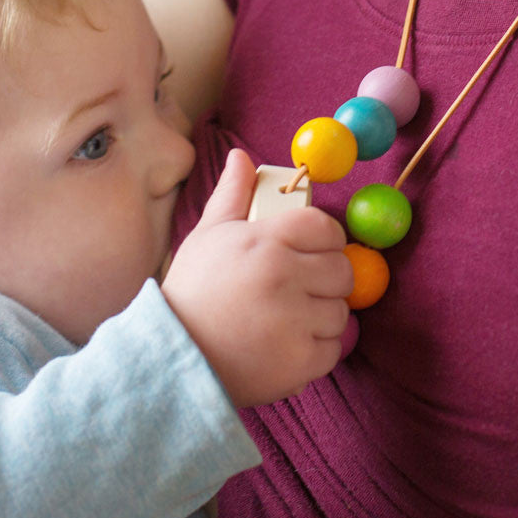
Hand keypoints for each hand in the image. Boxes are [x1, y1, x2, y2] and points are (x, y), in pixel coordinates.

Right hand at [162, 148, 352, 407]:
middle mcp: (286, 278)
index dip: (322, 237)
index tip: (309, 249)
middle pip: (341, 269)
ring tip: (287, 316)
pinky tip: (286, 342)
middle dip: (325, 276)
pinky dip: (316, 347)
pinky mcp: (301, 361)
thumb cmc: (193, 290)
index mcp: (267, 241)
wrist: (175, 354)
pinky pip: (333, 347)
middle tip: (297, 284)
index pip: (326, 228)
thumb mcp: (208, 235)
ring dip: (320, 313)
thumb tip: (242, 156)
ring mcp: (296, 322)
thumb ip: (233, 194)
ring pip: (339, 310)